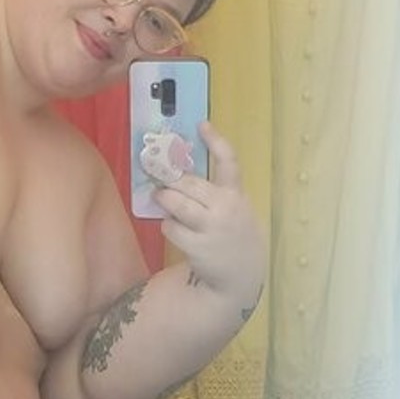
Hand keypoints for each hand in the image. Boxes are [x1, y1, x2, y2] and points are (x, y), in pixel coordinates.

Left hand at [155, 123, 264, 306]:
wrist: (240, 274)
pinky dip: (168, 225)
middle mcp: (225, 207)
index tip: (201, 124)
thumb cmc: (233, 235)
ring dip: (164, 198)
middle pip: (190, 182)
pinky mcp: (197, 245)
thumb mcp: (235, 210)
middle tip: (159, 176)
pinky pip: (171, 227)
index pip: (228, 161)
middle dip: (170, 178)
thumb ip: (216, 194)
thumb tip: (181, 178)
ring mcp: (211, 227)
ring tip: (159, 197)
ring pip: (177, 203)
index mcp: (235, 194)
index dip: (215, 140)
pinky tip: (173, 227)